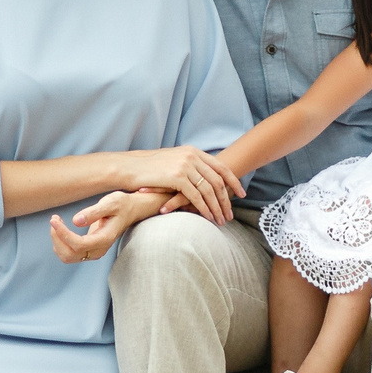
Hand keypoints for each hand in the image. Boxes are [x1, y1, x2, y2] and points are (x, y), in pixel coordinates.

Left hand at [50, 190, 161, 262]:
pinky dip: (60, 242)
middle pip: (70, 254)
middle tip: (55, 218)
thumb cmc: (121, 205)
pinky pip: (68, 253)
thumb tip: (75, 221)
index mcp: (105, 238)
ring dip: (57, 241)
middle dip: (57, 238)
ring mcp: (93, 252)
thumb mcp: (110, 203)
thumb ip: (93, 212)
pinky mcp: (88, 250)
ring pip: (67, 256)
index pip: (79, 244)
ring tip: (56, 221)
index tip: (54, 220)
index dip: (63, 234)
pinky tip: (60, 228)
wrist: (130, 211)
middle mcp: (99, 249)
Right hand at [119, 146, 241, 224]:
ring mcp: (185, 166)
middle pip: (218, 180)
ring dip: (217, 207)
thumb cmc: (150, 169)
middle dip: (227, 199)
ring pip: (209, 190)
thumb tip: (203, 178)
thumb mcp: (174, 161)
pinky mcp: (177, 178)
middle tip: (231, 214)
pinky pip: (196, 196)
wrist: (130, 167)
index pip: (221, 167)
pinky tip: (208, 217)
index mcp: (193, 152)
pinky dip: (204, 208)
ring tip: (221, 220)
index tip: (241, 193)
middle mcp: (192, 157)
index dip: (233, 181)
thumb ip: (189, 166)